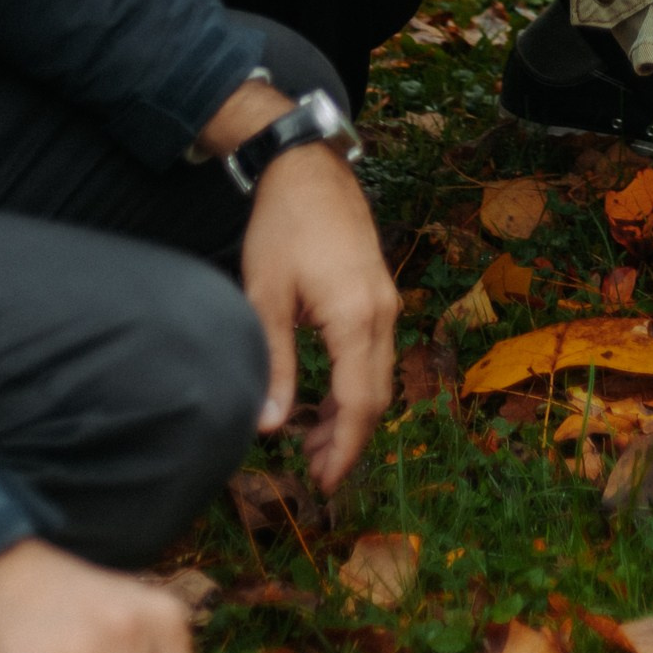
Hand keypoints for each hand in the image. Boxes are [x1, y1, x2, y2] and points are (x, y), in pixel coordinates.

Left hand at [241, 146, 399, 493]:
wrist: (309, 169)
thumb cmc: (282, 227)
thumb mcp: (265, 297)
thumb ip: (274, 364)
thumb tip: (269, 426)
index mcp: (356, 317)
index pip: (360, 402)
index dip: (344, 448)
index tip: (323, 483)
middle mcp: (382, 313)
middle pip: (377, 396)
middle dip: (349, 440)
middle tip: (315, 474)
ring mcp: (386, 302)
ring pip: (379, 376)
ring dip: (352, 414)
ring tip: (314, 444)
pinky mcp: (379, 294)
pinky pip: (376, 353)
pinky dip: (356, 385)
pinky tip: (327, 398)